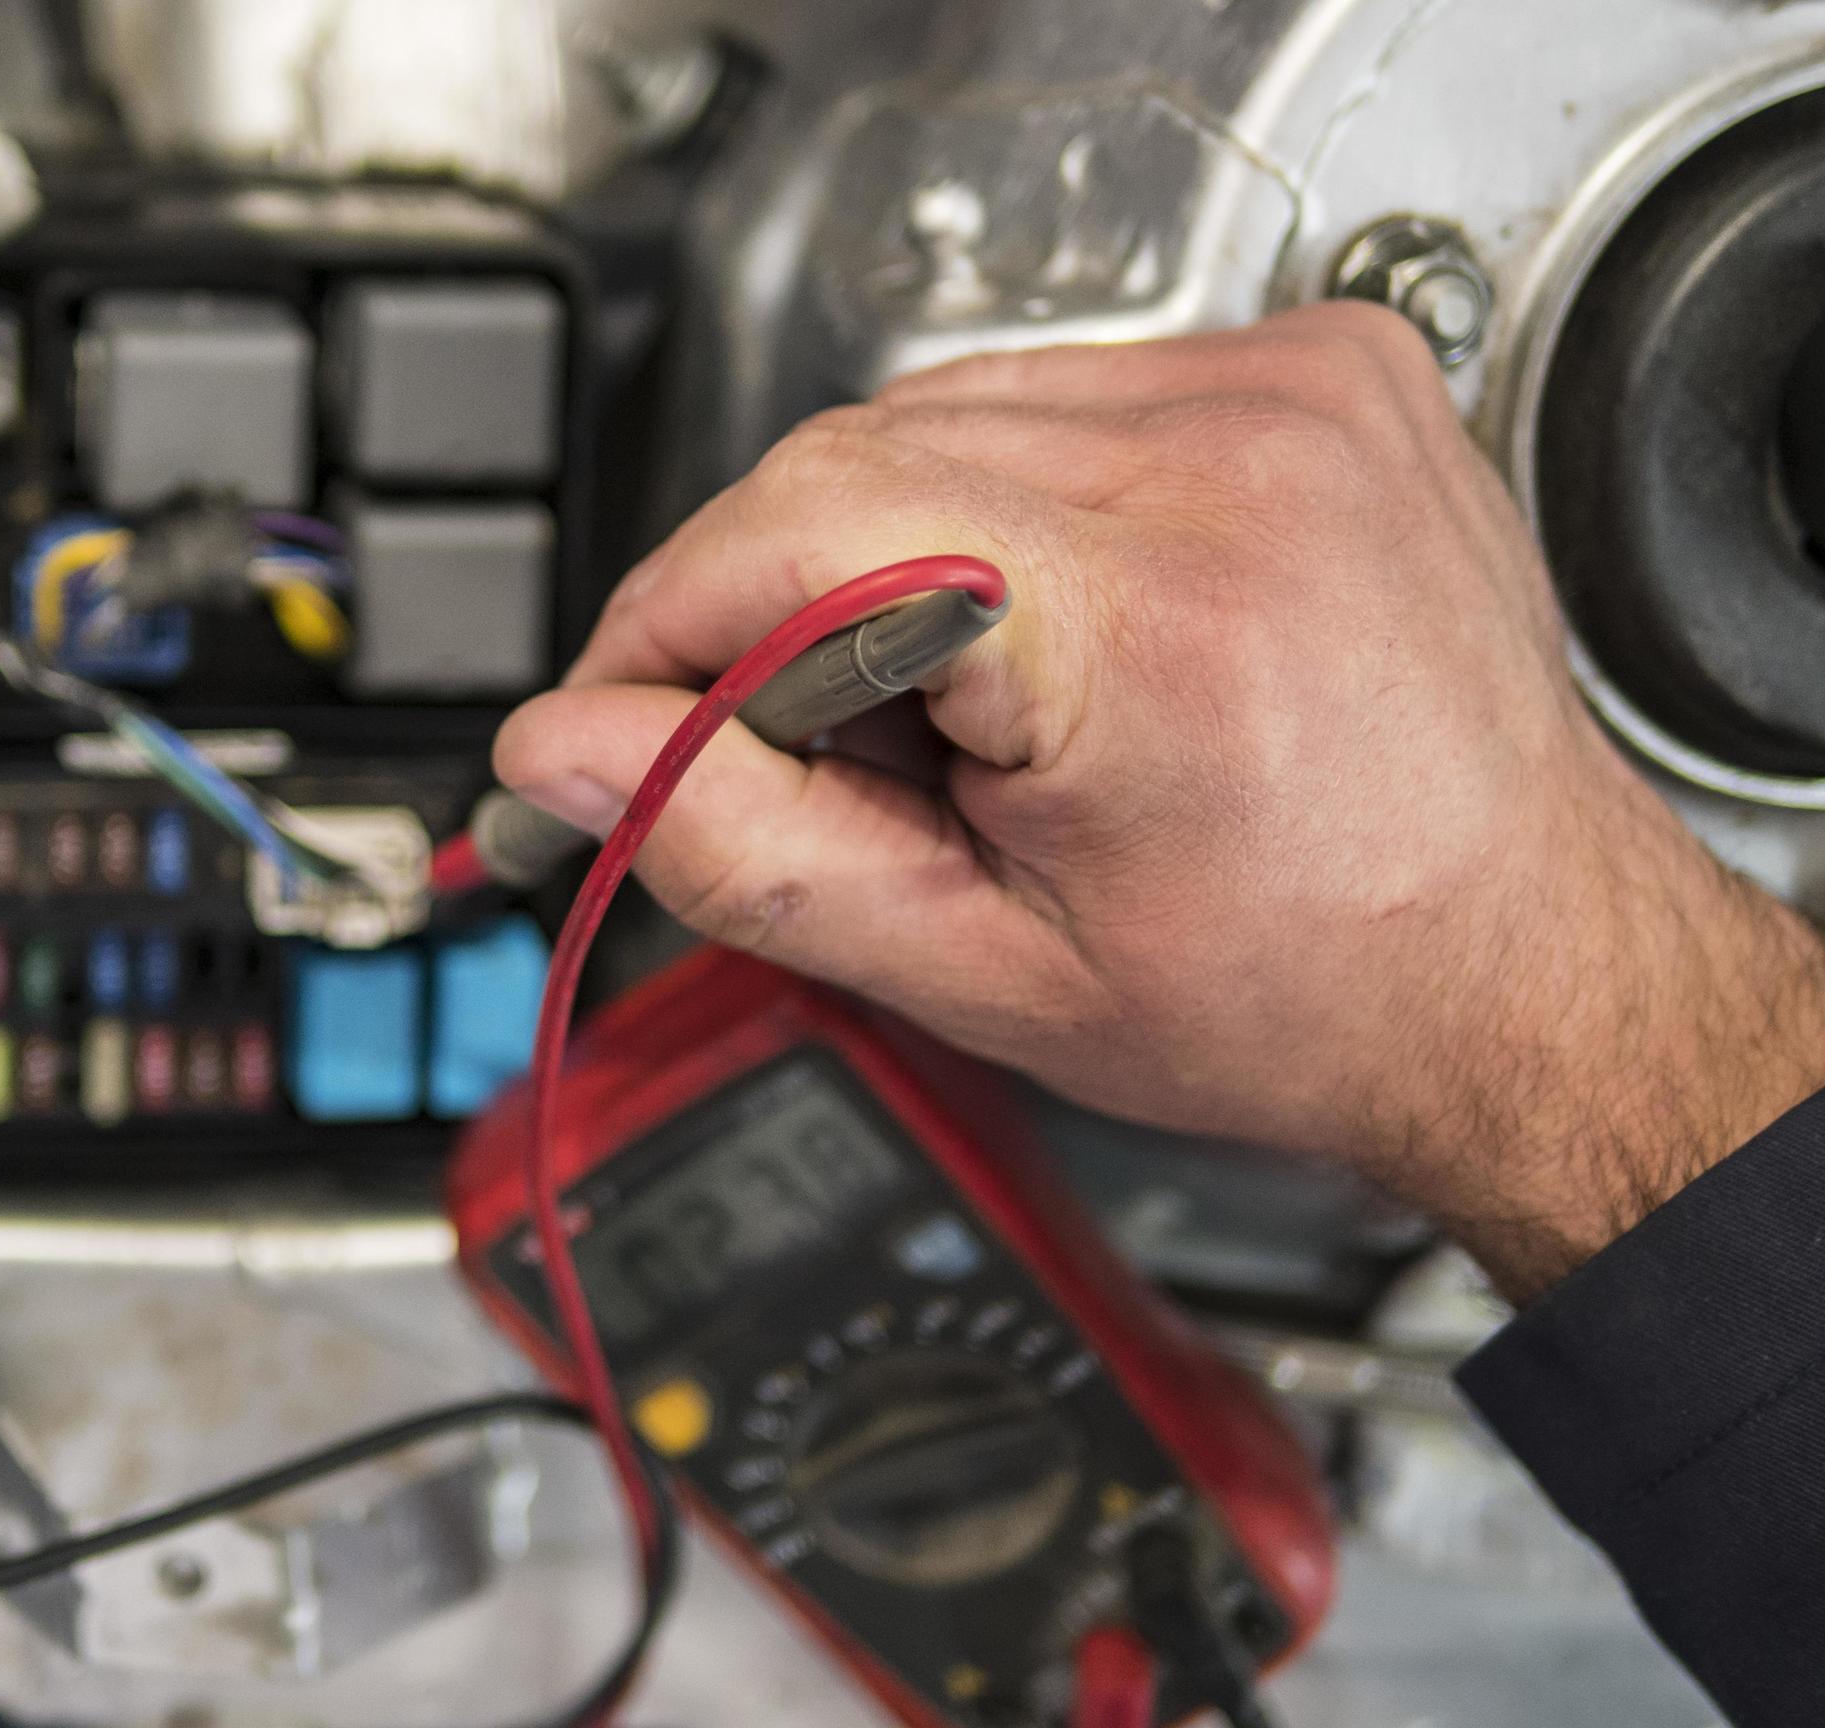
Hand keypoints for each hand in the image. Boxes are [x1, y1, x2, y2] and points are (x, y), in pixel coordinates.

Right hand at [497, 305, 1824, 1297]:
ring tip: (970, 717)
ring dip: (886, 557)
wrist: (1525, 968)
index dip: (665, 630)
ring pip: (937, 412)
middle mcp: (1236, 460)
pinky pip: (1053, 392)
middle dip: (771, 609)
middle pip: (851, 457)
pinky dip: (996, 508)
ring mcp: (1291, 391)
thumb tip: (567, 753)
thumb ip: (745, 851)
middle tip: (812, 763)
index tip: (619, 720)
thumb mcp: (982, 973)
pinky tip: (1054, 635)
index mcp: (1153, 619)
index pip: (794, 529)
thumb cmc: (1310, 994)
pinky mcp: (1316, 368)